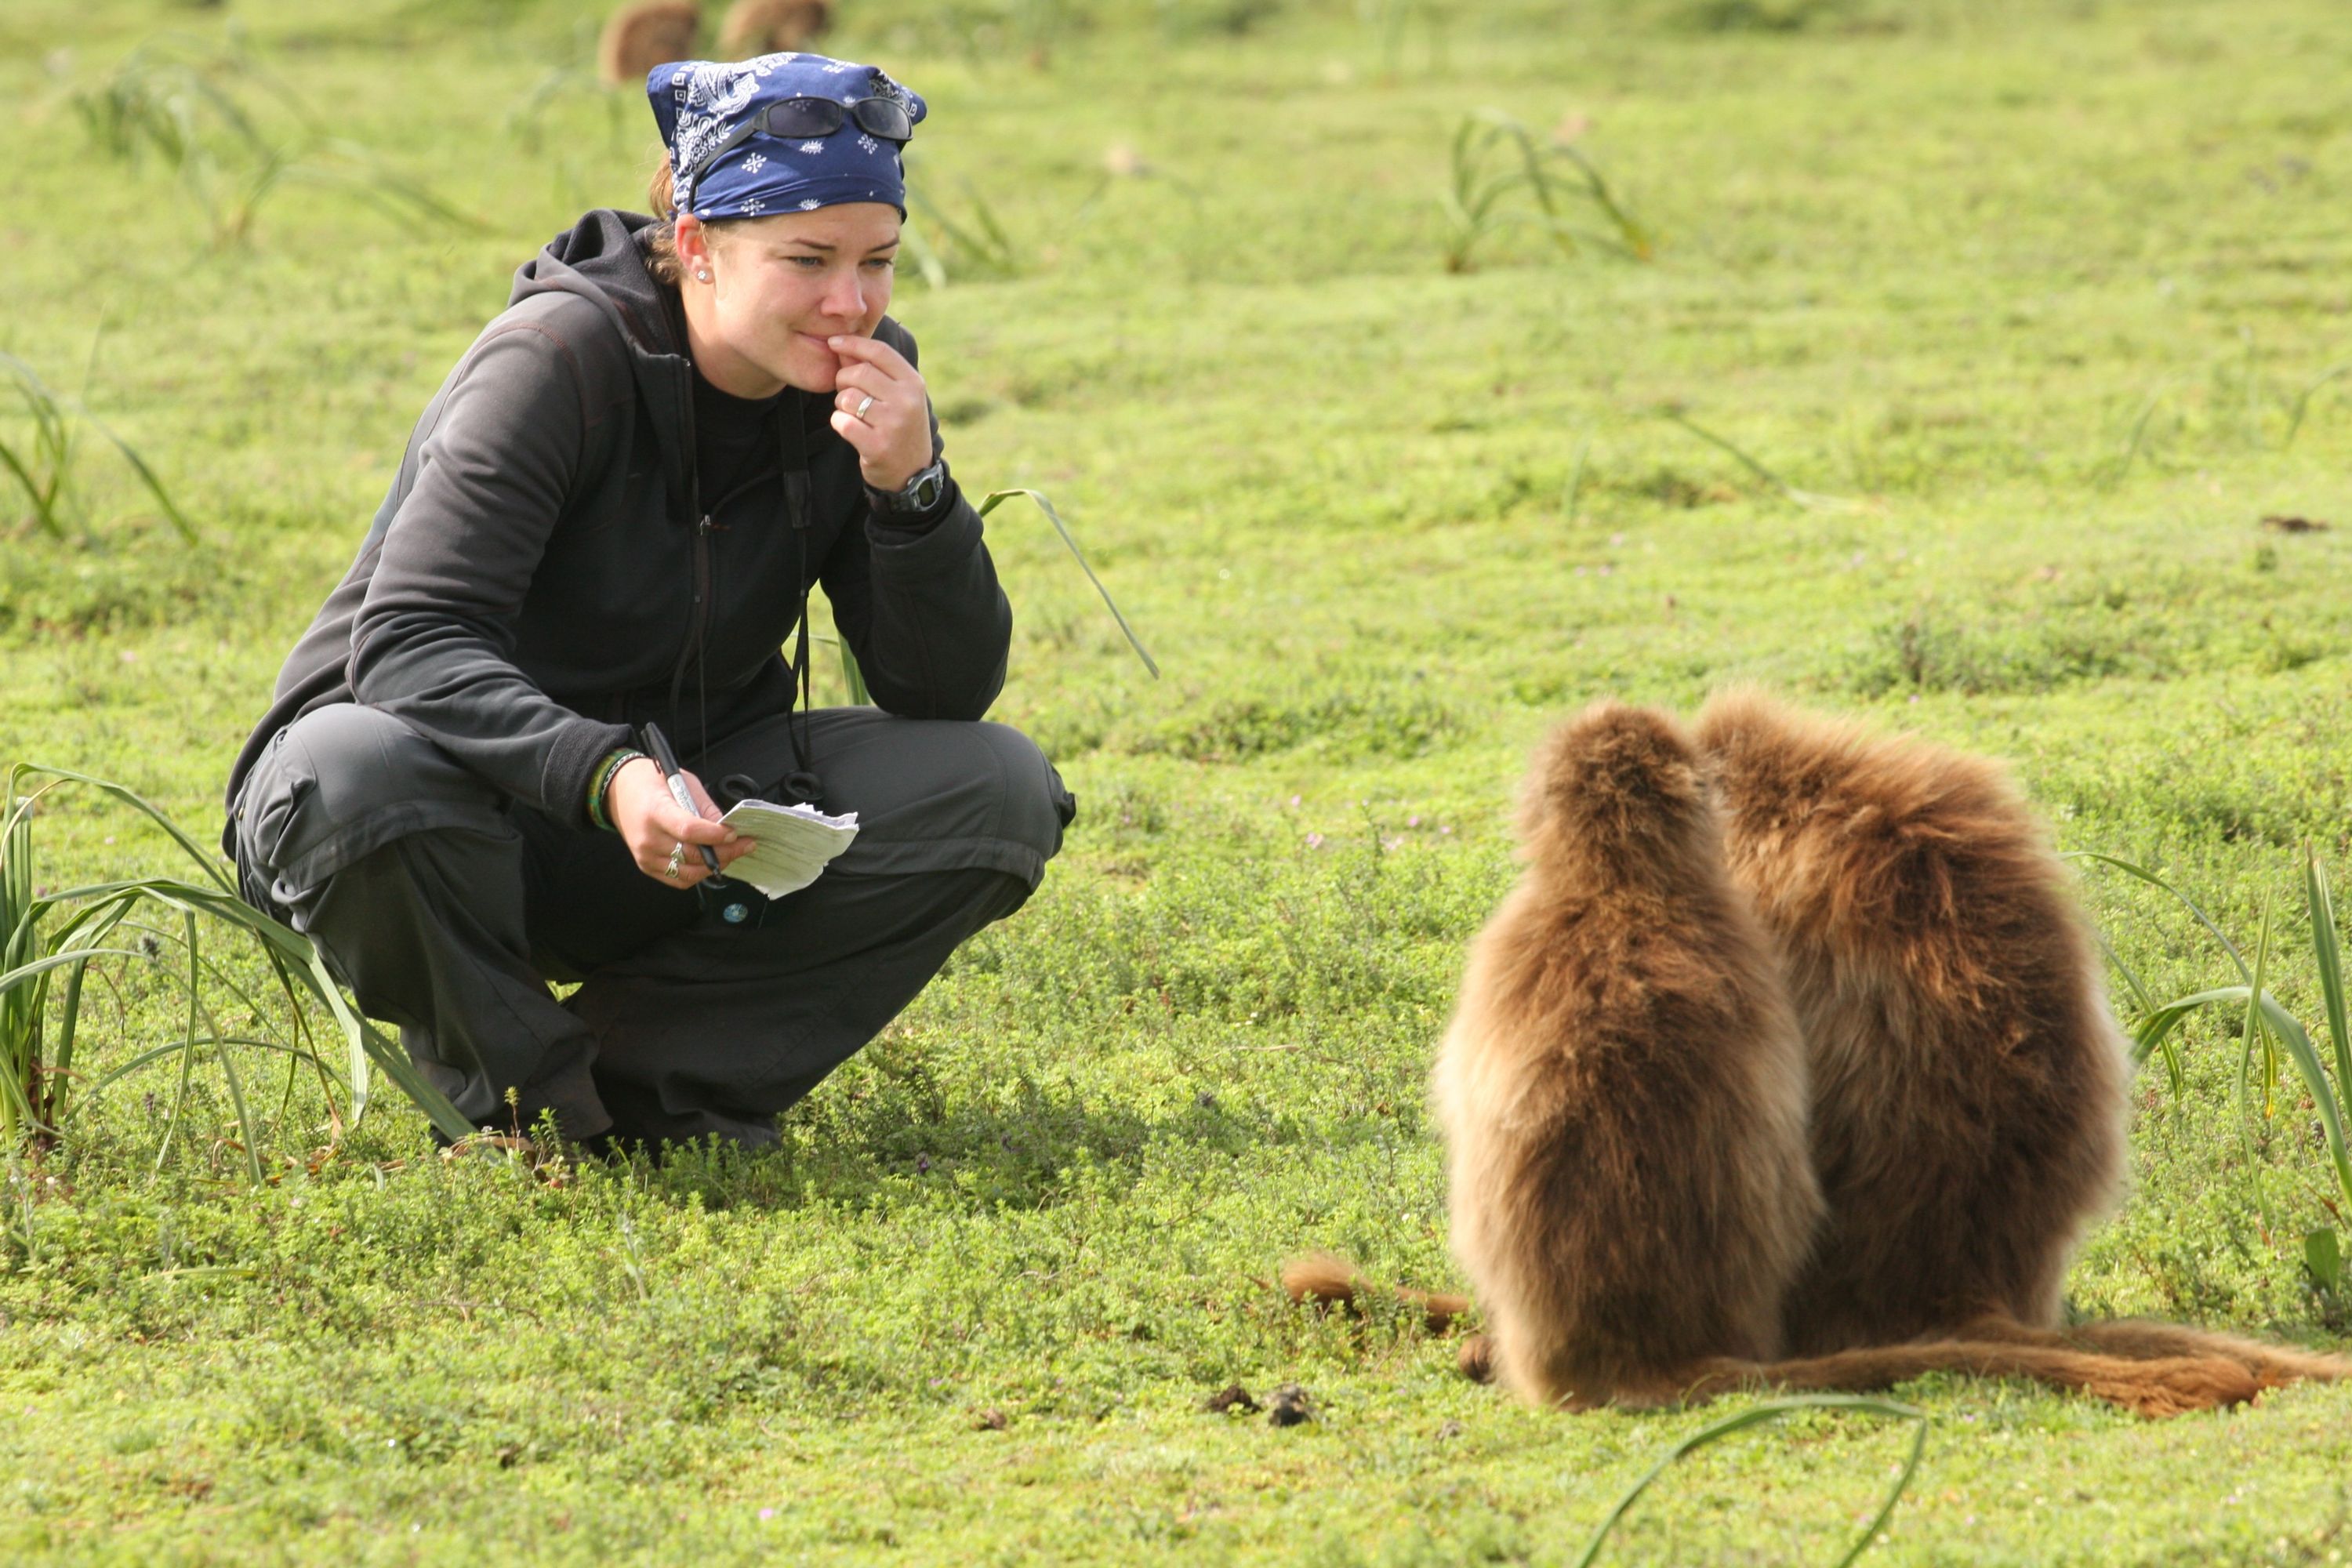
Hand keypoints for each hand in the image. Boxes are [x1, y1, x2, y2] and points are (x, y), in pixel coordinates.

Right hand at [606, 758, 756, 889]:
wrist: (618, 791)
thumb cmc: (651, 782)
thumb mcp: (682, 782)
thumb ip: (705, 807)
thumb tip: (728, 828)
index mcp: (655, 811)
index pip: (689, 830)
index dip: (715, 835)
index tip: (735, 833)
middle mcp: (648, 838)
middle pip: (692, 855)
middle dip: (725, 852)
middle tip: (745, 844)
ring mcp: (645, 856)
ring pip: (689, 872)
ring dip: (714, 865)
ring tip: (731, 853)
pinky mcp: (646, 866)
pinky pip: (678, 879)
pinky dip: (698, 874)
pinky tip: (711, 861)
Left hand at [827, 334, 932, 492]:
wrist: (912, 473)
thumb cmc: (900, 427)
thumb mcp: (897, 397)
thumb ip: (872, 371)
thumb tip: (841, 347)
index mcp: (914, 384)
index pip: (879, 352)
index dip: (853, 343)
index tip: (834, 343)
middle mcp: (907, 401)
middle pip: (859, 373)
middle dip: (843, 380)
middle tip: (846, 393)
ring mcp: (893, 424)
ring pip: (847, 397)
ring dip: (841, 405)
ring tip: (853, 414)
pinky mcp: (878, 446)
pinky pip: (842, 422)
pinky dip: (840, 423)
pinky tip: (852, 430)